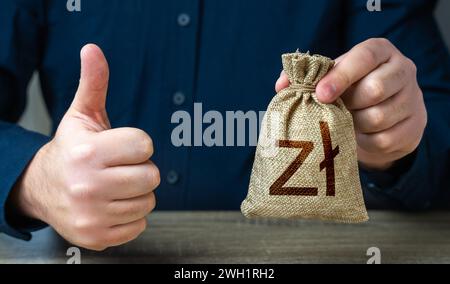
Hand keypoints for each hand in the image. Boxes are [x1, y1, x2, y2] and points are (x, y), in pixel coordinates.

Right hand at [9, 44, 159, 250]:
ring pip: (148, 202)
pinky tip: (111, 205)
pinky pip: (139, 226)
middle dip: (140, 169)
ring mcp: (91, 215)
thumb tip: (92, 49)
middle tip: (118, 168)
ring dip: (136, 193)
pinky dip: (130, 216)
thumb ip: (93, 83)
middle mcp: (87, 186)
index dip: (137, 144)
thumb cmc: (71, 149)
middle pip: (152, 176)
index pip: (145, 146)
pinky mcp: (96, 236)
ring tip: (113, 186)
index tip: (121, 147)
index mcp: (88, 152)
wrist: (42, 188)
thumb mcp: (81, 115)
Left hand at [276, 38, 427, 170]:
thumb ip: (306, 78)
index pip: (364, 57)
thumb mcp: (332, 78)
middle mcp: (402, 70)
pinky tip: (358, 136)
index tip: (320, 94)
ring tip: (346, 122)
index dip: (340, 75)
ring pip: (378, 117)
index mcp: (380, 51)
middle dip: (347, 104)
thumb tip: (281, 86)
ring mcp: (412, 99)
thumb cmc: (350, 91)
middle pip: (374, 89)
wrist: (384, 116)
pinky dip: (364, 142)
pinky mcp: (415, 126)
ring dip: (354, 124)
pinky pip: (384, 140)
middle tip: (334, 110)